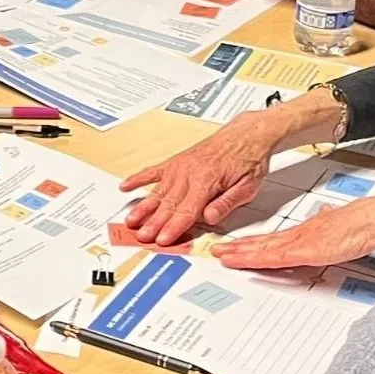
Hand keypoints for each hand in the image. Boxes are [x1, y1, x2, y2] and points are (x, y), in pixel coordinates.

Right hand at [119, 115, 279, 245]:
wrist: (246, 134)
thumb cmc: (248, 160)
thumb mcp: (247, 187)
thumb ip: (226, 203)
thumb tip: (210, 218)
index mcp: (207, 180)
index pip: (187, 210)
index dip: (173, 227)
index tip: (162, 239)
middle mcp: (189, 172)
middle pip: (168, 203)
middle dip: (154, 222)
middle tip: (142, 236)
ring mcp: (180, 166)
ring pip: (158, 191)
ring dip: (144, 207)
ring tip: (131, 220)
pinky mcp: (176, 161)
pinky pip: (153, 171)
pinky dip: (138, 179)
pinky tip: (126, 187)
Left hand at [213, 195, 374, 271]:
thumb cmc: (364, 222)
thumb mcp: (340, 223)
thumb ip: (329, 224)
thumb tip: (326, 218)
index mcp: (305, 231)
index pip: (272, 239)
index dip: (251, 243)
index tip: (235, 246)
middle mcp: (298, 235)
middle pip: (261, 244)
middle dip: (237, 248)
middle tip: (216, 251)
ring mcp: (301, 242)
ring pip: (263, 250)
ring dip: (240, 254)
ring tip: (221, 256)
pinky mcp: (307, 250)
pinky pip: (276, 257)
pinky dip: (257, 259)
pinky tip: (243, 260)